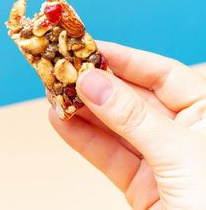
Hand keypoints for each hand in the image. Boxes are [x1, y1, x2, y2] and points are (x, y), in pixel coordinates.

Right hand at [49, 42, 205, 208]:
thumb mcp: (181, 155)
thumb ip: (134, 119)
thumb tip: (92, 83)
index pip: (161, 74)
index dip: (124, 59)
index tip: (88, 49)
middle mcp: (183, 132)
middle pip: (131, 98)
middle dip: (95, 84)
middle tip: (61, 69)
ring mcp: (159, 159)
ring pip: (113, 127)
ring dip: (80, 110)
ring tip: (52, 93)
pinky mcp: (141, 185)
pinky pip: (106, 155)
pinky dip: (81, 139)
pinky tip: (59, 121)